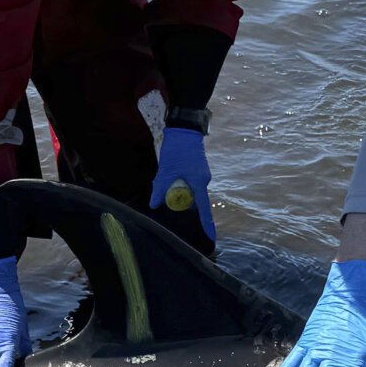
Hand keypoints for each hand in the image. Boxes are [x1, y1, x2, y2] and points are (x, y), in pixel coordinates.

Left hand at [148, 126, 214, 246]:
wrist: (184, 128)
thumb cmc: (177, 148)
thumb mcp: (165, 170)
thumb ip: (160, 188)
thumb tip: (154, 205)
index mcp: (199, 183)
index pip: (204, 210)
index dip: (206, 225)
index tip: (211, 238)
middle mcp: (203, 181)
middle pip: (197, 202)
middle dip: (186, 209)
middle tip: (175, 214)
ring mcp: (201, 175)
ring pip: (192, 193)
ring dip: (181, 196)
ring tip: (169, 193)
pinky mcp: (197, 170)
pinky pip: (191, 185)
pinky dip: (182, 188)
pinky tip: (171, 184)